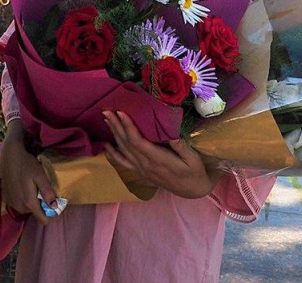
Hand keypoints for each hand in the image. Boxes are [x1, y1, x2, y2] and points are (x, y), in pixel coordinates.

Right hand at [0, 121, 57, 224]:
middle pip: (35, 213)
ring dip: (31, 201)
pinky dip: (23, 198)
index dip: (50, 213)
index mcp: (29, 202)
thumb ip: (47, 191)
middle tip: (40, 189)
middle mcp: (19, 207)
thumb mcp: (40, 175)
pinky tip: (22, 186)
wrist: (9, 156)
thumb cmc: (27, 164)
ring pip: (27, 209)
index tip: (52, 203)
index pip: (43, 220)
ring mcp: (12, 204)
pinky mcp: (7, 199)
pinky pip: (19, 204)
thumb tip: (55, 207)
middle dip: (40, 204)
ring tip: (31, 186)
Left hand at [103, 110, 220, 198]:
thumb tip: (172, 135)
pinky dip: (114, 154)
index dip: (128, 127)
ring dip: (114, 134)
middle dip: (116, 126)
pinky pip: (124, 163)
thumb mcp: (193, 159)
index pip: (137, 142)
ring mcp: (142, 169)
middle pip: (126, 143)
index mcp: (158, 159)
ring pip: (123, 150)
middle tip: (106, 110)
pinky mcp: (141, 172)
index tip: (121, 112)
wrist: (193, 190)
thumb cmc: (194, 172)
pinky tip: (106, 146)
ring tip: (106, 119)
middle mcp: (146, 165)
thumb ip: (182, 148)